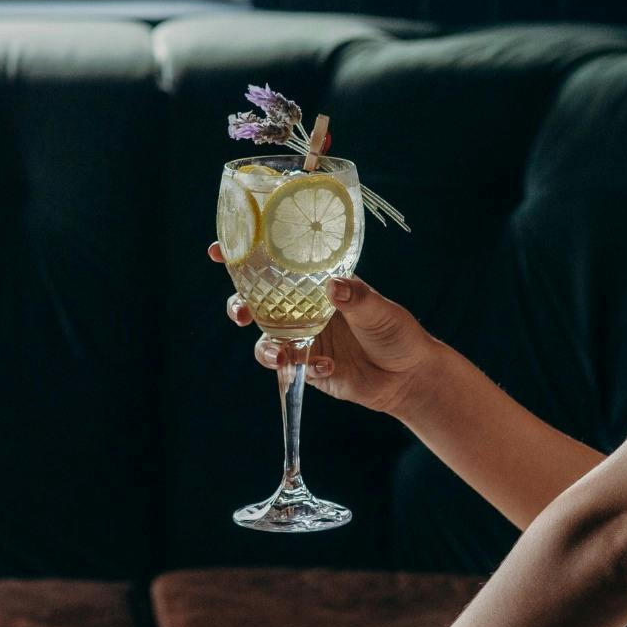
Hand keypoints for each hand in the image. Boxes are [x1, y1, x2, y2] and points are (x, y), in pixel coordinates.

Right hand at [209, 241, 441, 417]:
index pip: (275, 267)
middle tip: (241, 313)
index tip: (218, 251)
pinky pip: (291, 367)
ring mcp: (303, 340)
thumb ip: (356, 298)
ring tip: (281, 354)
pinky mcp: (309, 368)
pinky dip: (302, 366)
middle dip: (239, 306)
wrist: (408, 376)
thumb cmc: (397, 332)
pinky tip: (325, 366)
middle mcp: (303, 311)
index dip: (242, 258)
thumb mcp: (381, 310)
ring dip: (266, 347)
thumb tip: (333, 286)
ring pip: (266, 340)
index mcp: (315, 286)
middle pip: (256, 304)